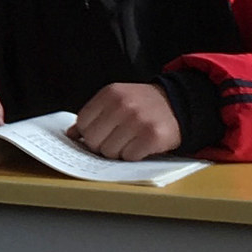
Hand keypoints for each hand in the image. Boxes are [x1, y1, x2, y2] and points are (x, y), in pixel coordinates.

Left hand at [70, 82, 185, 160]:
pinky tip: (141, 145)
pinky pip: (129, 157)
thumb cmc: (145, 105)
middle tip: (117, 139)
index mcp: (110, 94)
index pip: (82, 123)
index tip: (101, 133)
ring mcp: (137, 120)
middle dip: (102, 145)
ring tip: (131, 140)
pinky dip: (134, 155)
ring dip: (119, 151)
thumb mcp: (118, 100)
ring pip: (109, 152)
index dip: (89, 133)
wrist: (180, 103)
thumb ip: (95, 115)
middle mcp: (122, 105)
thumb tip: (71, 134)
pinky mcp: (152, 136)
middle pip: (93, 140)